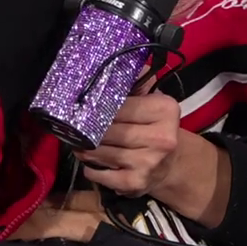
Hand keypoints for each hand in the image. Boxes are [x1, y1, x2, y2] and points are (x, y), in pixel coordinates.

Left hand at [76, 90, 230, 224]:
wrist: (172, 164)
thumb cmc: (156, 128)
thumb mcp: (153, 102)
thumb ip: (136, 84)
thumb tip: (116, 62)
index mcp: (165, 111)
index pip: (122, 106)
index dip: (100, 107)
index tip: (83, 108)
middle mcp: (161, 138)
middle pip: (111, 131)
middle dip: (89, 131)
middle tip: (74, 127)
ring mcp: (149, 162)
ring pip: (103, 152)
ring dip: (85, 149)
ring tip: (78, 144)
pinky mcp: (136, 183)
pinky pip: (102, 175)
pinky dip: (91, 169)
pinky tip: (90, 163)